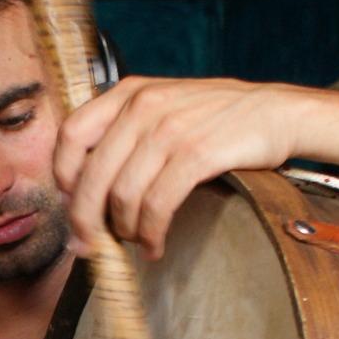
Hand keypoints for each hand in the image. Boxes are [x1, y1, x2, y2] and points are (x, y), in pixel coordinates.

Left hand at [53, 77, 301, 259]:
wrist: (275, 112)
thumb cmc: (217, 117)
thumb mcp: (164, 106)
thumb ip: (126, 134)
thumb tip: (87, 189)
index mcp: (129, 93)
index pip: (71, 134)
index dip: (63, 176)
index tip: (70, 204)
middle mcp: (143, 106)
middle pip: (93, 175)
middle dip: (86, 220)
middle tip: (90, 245)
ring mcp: (170, 129)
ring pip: (123, 195)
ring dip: (126, 230)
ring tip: (137, 241)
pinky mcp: (197, 154)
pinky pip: (158, 205)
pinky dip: (152, 233)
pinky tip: (155, 245)